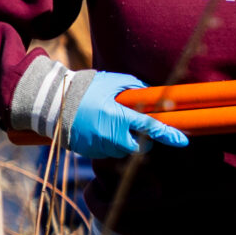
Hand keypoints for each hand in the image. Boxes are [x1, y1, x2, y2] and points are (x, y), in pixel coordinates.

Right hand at [64, 72, 189, 159]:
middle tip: (135, 128)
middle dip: (143, 141)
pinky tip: (98, 129)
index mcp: (119, 117)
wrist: (52, 103)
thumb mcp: (111, 82)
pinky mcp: (90, 152)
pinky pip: (107, 152)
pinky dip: (109, 143)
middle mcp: (111, 136)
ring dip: (124, 141)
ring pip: (123, 150)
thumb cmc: (84, 89)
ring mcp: (100, 147)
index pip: (150, 128)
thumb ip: (133, 87)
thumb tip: (151, 94)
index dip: (168, 135)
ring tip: (109, 123)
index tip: (183, 140)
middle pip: (140, 148)